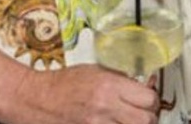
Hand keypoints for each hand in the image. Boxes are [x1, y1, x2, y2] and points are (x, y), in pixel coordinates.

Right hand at [12, 64, 158, 123]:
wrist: (37, 99)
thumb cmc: (65, 83)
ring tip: (133, 119)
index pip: (148, 97)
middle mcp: (105, 107)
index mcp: (110, 86)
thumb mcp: (98, 70)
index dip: (154, 99)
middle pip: (145, 120)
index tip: (151, 98)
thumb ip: (122, 78)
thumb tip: (144, 84)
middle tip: (147, 112)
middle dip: (150, 116)